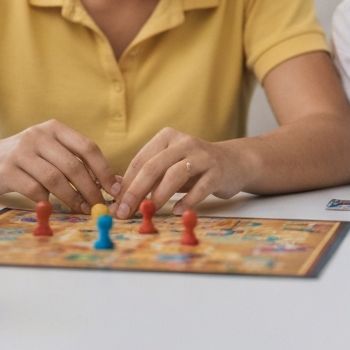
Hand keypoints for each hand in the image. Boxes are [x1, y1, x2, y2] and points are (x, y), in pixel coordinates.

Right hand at [0, 120, 119, 212]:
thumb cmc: (26, 159)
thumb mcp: (51, 152)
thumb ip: (78, 164)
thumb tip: (115, 183)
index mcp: (54, 128)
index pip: (87, 147)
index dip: (104, 170)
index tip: (114, 190)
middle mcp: (38, 135)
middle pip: (73, 165)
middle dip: (90, 189)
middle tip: (99, 206)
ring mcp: (21, 151)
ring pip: (54, 178)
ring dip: (72, 198)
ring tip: (81, 210)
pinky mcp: (7, 170)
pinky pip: (33, 189)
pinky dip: (47, 201)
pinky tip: (53, 208)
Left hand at [112, 128, 246, 219]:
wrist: (233, 162)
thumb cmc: (193, 167)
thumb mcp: (169, 166)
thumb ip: (148, 177)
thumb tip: (117, 195)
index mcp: (166, 137)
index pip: (141, 161)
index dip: (126, 183)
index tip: (116, 204)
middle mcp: (183, 142)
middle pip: (154, 167)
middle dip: (136, 191)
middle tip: (125, 211)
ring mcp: (202, 156)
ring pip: (175, 174)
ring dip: (159, 195)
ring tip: (149, 210)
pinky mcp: (217, 172)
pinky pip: (200, 187)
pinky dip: (187, 201)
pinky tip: (177, 211)